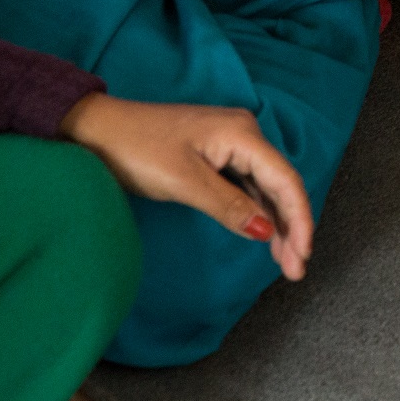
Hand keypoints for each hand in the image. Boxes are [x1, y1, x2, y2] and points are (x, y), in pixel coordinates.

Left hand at [59, 92, 315, 279]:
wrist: (97, 130)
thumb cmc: (137, 150)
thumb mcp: (184, 183)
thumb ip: (229, 207)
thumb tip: (266, 231)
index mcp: (243, 134)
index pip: (285, 180)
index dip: (299, 220)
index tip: (302, 257)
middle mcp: (244, 134)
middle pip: (280, 185)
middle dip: (292, 227)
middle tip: (295, 270)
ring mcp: (230, 144)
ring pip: (265, 188)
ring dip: (276, 223)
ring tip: (285, 261)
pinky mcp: (215, 154)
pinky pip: (247, 185)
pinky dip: (256, 211)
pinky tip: (262, 234)